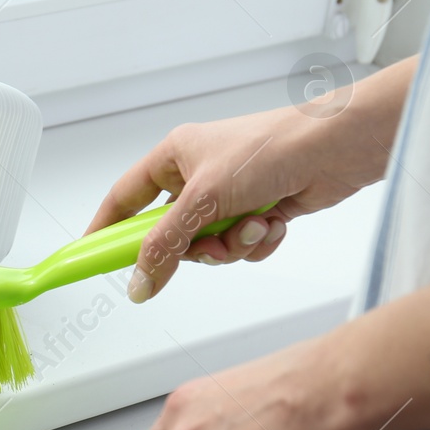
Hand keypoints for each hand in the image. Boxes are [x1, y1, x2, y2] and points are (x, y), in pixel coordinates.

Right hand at [87, 56, 414, 301]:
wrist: (336, 147)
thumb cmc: (270, 148)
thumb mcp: (203, 200)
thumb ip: (165, 246)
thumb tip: (139, 283)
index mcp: (174, 157)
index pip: (125, 198)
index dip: (107, 228)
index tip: (93, 257)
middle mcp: (199, 175)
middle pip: (170, 232)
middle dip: (193, 246)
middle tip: (205, 246)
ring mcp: (230, 195)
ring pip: (208, 245)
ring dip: (231, 245)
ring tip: (252, 226)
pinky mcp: (260, 209)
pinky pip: (241, 245)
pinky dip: (256, 242)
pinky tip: (273, 223)